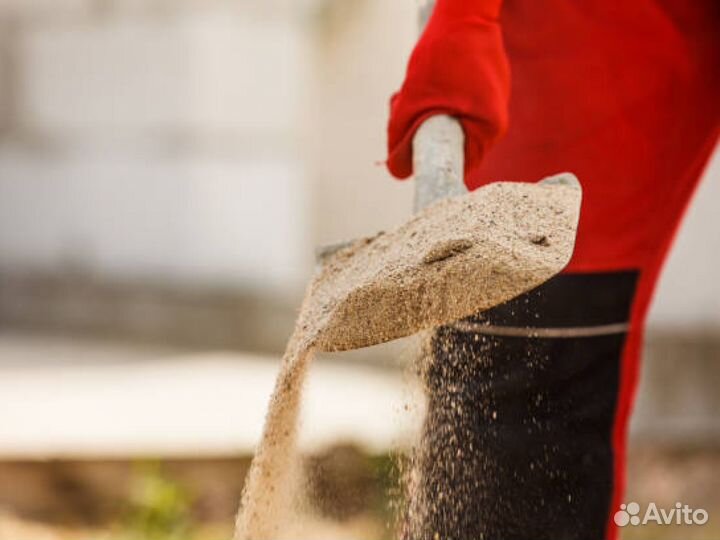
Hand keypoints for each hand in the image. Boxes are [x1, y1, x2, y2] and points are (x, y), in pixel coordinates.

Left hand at [387, 0, 509, 183]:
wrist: (464, 13)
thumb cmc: (440, 57)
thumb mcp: (411, 103)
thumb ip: (401, 140)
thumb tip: (398, 171)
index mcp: (489, 129)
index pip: (458, 166)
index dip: (429, 161)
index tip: (409, 145)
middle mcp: (497, 123)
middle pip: (454, 147)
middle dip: (423, 135)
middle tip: (403, 110)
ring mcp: (495, 106)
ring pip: (453, 128)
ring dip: (428, 117)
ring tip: (413, 93)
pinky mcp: (488, 92)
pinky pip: (460, 110)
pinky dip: (439, 103)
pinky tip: (430, 84)